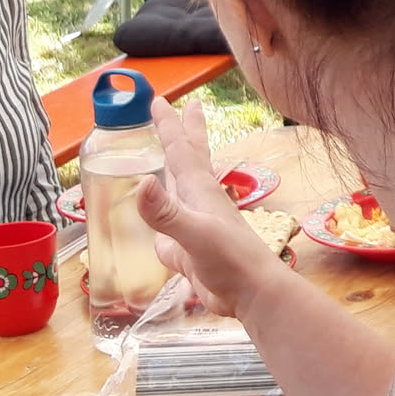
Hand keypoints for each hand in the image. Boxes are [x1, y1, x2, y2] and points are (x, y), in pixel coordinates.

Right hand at [138, 102, 287, 318]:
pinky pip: (168, 227)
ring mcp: (194, 225)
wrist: (252, 294)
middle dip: (184, 132)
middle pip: (189, 159)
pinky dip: (160, 217)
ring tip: (169, 156)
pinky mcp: (189, 250)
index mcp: (200, 191)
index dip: (170, 125)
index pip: (181, 150)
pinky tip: (156, 220)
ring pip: (180, 189)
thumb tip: (143, 182)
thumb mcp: (196, 234)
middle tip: (183, 106)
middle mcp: (198, 202)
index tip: (160, 101)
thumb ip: (168, 212)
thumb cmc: (231, 261)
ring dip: (173, 170)